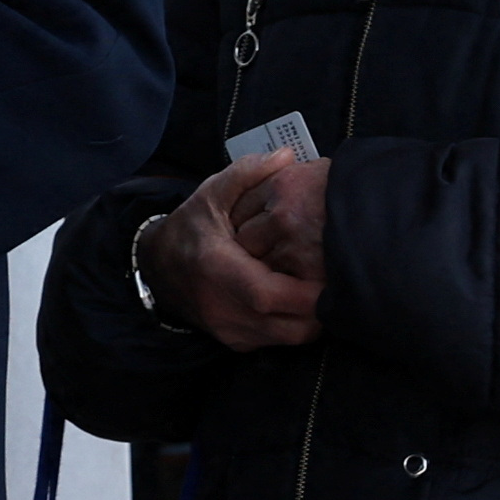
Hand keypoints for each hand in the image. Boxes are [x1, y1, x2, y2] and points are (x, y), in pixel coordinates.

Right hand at [139, 162, 321, 351]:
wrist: (158, 269)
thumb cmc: (191, 228)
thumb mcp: (212, 194)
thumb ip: (247, 173)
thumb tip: (287, 156)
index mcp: (217, 270)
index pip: (267, 294)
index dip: (307, 292)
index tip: (334, 273)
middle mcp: (223, 309)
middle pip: (290, 327)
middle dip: (322, 307)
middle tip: (341, 280)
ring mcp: (230, 331)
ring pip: (290, 338)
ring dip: (314, 318)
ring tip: (326, 288)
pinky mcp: (237, 342)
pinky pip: (278, 341)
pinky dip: (296, 324)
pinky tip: (303, 299)